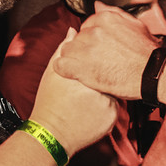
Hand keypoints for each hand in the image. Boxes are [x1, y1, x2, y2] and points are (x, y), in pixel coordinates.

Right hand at [31, 28, 118, 156]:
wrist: (52, 134)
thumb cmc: (50, 104)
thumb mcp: (52, 74)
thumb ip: (64, 50)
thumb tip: (72, 31)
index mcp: (84, 73)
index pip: (99, 58)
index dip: (95, 61)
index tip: (89, 67)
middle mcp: (99, 86)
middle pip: (109, 73)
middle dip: (104, 74)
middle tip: (88, 86)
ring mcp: (108, 102)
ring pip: (114, 89)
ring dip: (107, 91)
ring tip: (87, 101)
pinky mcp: (112, 116)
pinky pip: (115, 106)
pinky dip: (108, 107)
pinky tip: (92, 110)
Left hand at [56, 3, 159, 100]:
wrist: (152, 73)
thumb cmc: (147, 53)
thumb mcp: (135, 24)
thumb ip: (113, 13)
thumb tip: (98, 5)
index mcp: (104, 19)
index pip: (86, 25)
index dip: (92, 37)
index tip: (98, 46)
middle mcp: (93, 31)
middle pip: (77, 37)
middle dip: (84, 47)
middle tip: (96, 58)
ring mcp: (85, 49)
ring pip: (67, 50)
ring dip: (74, 58)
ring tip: (88, 66)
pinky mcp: (81, 68)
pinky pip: (60, 65)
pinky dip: (65, 69)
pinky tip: (76, 72)